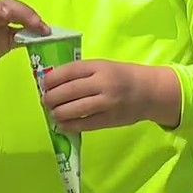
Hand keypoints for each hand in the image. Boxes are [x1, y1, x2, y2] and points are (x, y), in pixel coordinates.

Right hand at [0, 0, 47, 68]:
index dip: (31, 15)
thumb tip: (46, 34)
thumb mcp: (9, 42)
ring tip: (7, 15)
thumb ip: (24, 37)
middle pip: (4, 2)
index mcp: (2, 13)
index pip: (18, 8)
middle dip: (20, 11)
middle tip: (33, 22)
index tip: (45, 29)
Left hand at [39, 60, 180, 131]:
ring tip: (52, 113)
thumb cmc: (121, 77)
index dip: (52, 79)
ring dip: (58, 113)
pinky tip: (62, 125)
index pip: (69, 71)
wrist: (149, 91)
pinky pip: (85, 124)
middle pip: (69, 91)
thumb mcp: (103, 67)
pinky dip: (70, 126)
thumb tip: (52, 82)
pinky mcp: (110, 119)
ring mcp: (107, 103)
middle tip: (45, 101)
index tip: (43, 84)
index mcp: (98, 67)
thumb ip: (81, 73)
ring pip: (75, 109)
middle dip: (51, 98)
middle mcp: (102, 83)